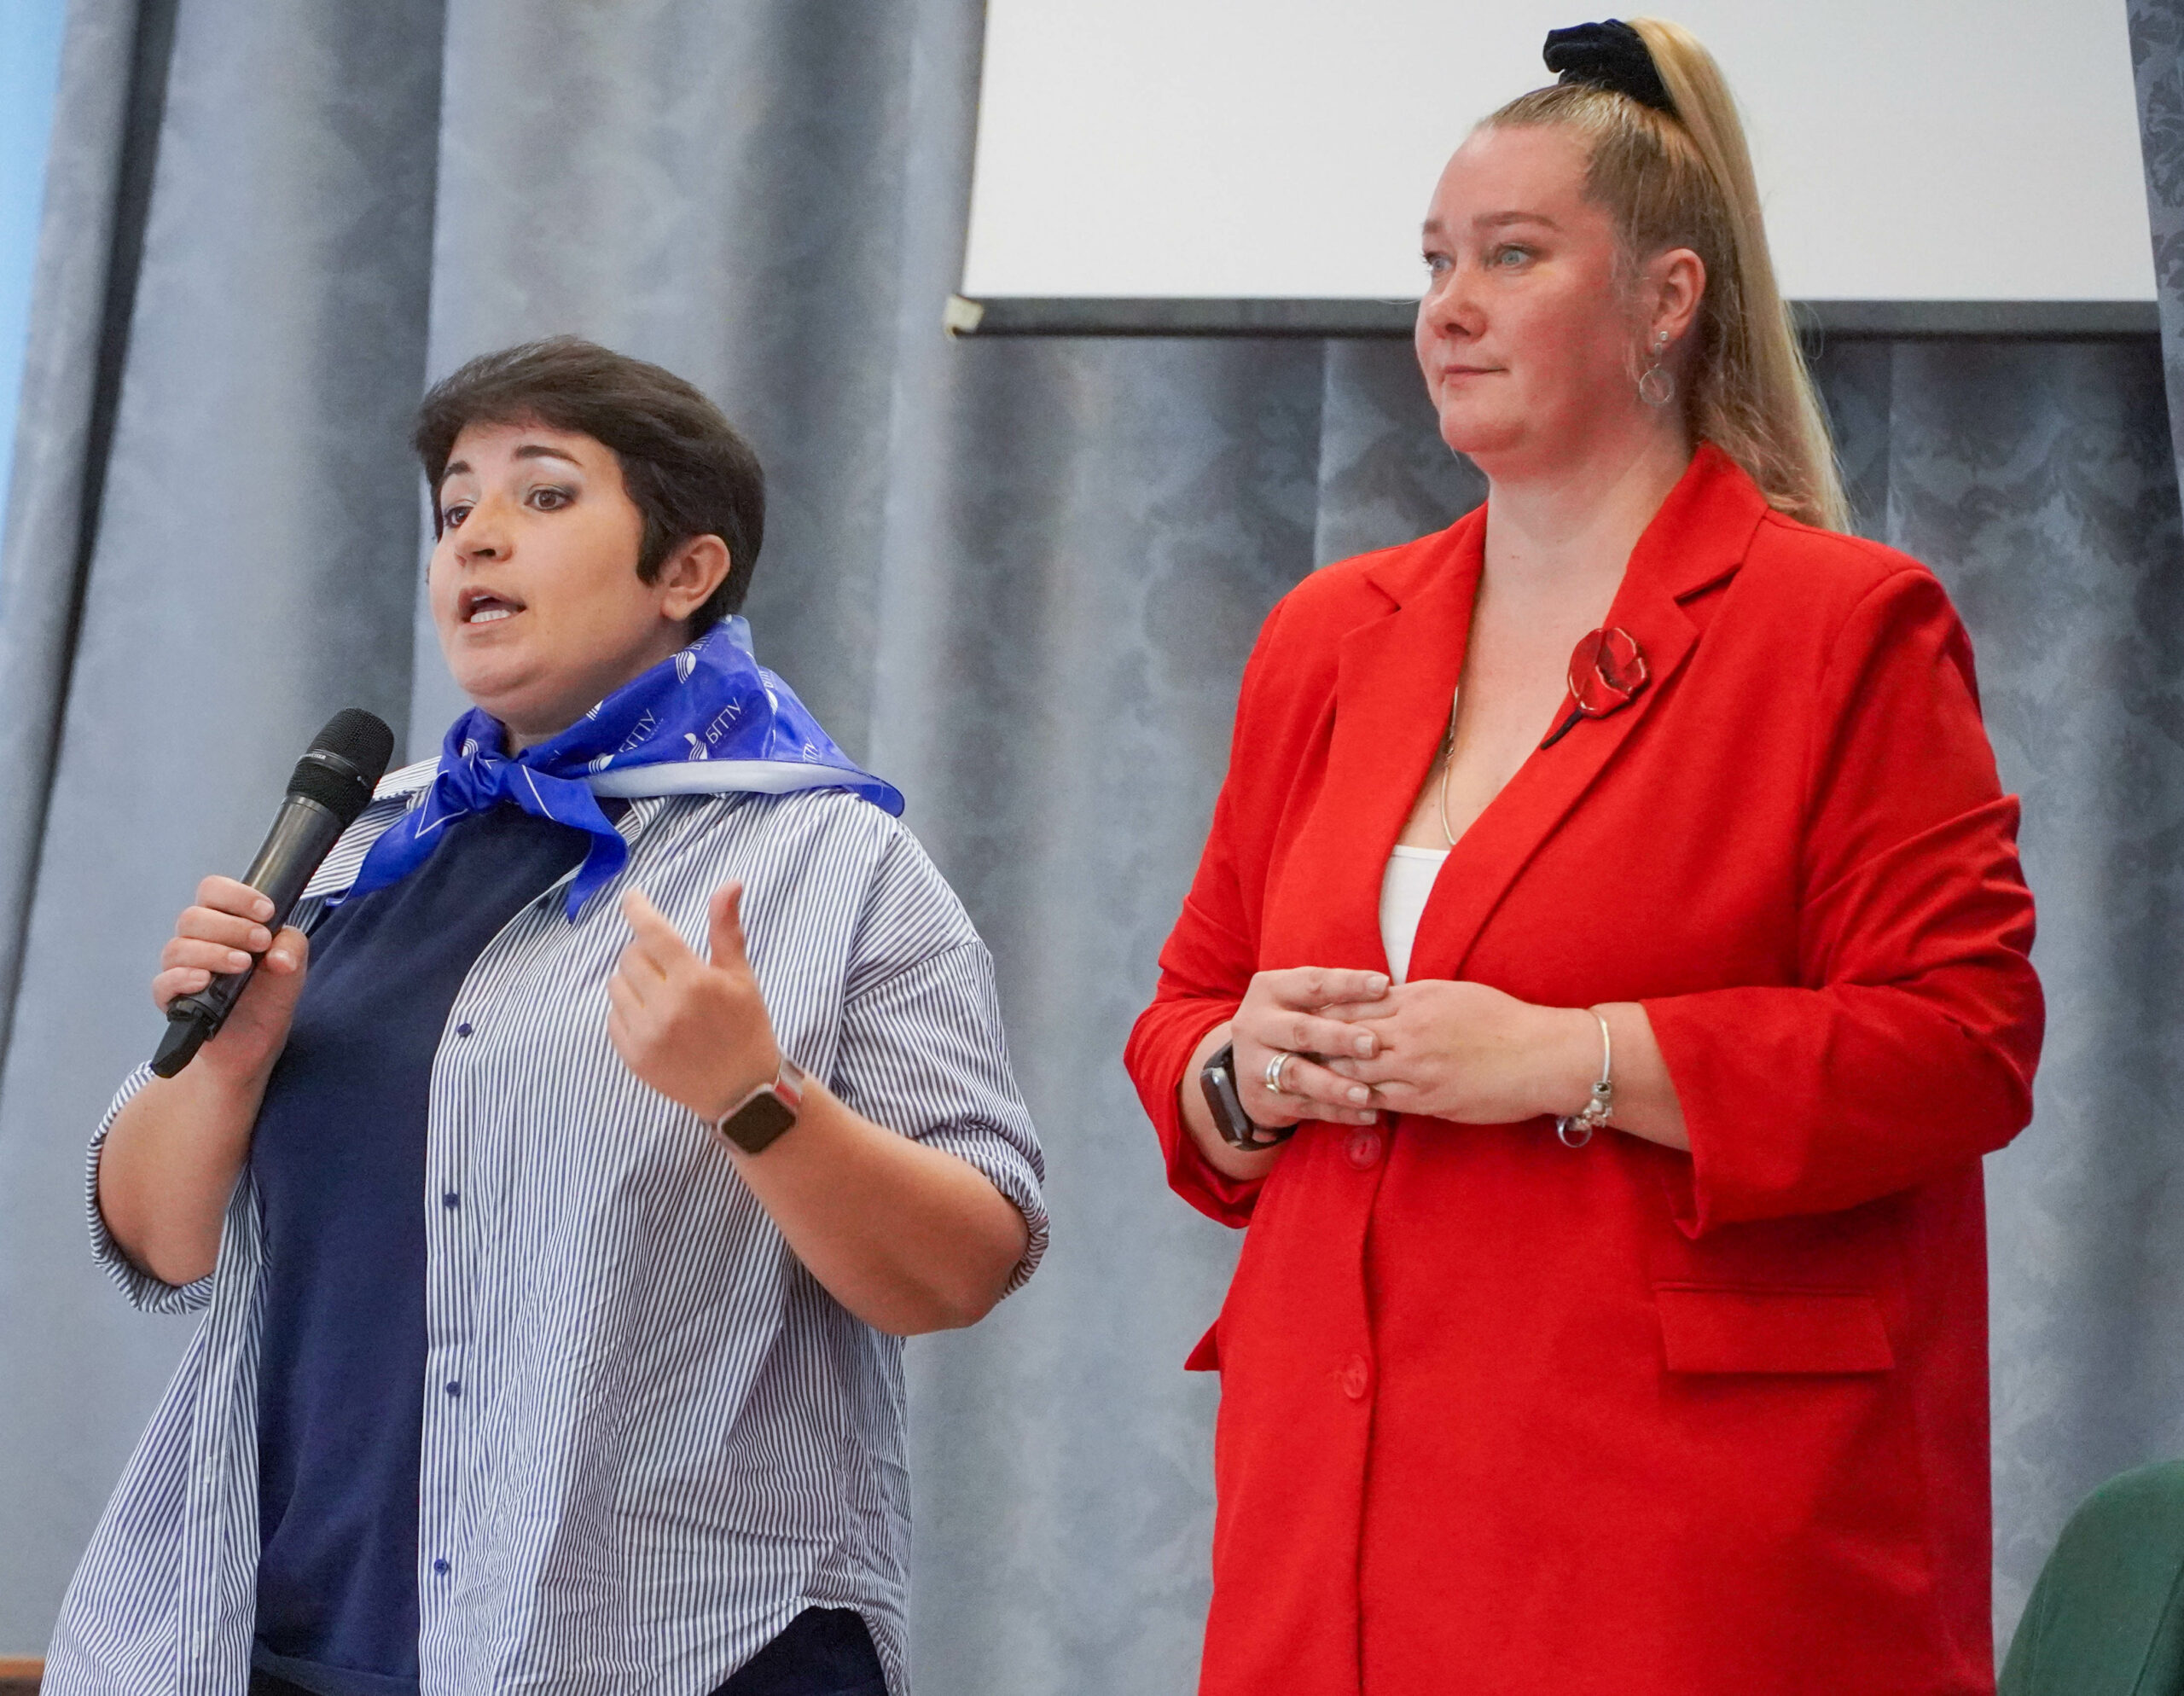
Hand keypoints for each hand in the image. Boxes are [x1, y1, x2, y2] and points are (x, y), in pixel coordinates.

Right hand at [151, 875, 309, 1081]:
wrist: (258, 1039)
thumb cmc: (269, 992)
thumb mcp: (292, 964)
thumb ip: (291, 947)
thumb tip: (278, 957)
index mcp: (223, 921)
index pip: (213, 890)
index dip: (237, 896)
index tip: (267, 912)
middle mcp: (196, 940)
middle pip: (193, 917)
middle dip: (231, 927)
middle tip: (260, 943)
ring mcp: (180, 968)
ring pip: (178, 947)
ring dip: (213, 952)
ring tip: (242, 965)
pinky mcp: (170, 998)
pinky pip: (163, 982)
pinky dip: (183, 978)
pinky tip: (204, 981)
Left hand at [607, 884, 780, 1124]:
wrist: (742, 1092)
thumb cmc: (746, 1027)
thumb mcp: (741, 977)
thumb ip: (726, 929)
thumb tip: (730, 883)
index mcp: (696, 982)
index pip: (653, 933)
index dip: (638, 909)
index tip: (631, 897)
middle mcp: (667, 1007)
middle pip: (631, 956)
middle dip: (646, 953)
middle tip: (668, 966)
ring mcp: (647, 1034)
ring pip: (617, 984)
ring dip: (634, 981)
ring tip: (662, 994)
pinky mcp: (634, 1057)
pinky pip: (613, 1016)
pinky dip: (629, 1010)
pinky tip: (655, 1019)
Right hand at [1231, 966, 1393, 1129]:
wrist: (1243, 1067)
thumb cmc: (1291, 1024)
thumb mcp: (1301, 1003)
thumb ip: (1335, 999)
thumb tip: (1388, 991)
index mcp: (1270, 991)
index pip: (1311, 983)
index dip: (1347, 984)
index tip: (1383, 986)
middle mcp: (1256, 1024)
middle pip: (1300, 1030)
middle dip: (1338, 1038)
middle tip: (1373, 1045)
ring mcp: (1254, 1063)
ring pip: (1297, 1075)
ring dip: (1334, 1085)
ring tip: (1366, 1094)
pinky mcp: (1261, 1098)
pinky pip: (1304, 1106)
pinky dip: (1337, 1112)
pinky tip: (1367, 1113)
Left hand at [1322, 979, 1596, 1123]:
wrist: (1543, 1056)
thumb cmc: (1503, 1020)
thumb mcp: (1454, 994)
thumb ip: (1412, 997)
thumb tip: (1380, 997)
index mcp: (1417, 1000)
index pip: (1354, 1003)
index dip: (1323, 1012)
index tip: (1300, 1017)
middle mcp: (1411, 1031)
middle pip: (1346, 1037)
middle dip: (1316, 1043)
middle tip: (1287, 1050)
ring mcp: (1418, 1067)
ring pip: (1357, 1070)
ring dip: (1330, 1075)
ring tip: (1304, 1078)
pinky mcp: (1429, 1099)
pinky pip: (1381, 1100)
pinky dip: (1357, 1099)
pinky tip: (1341, 1101)